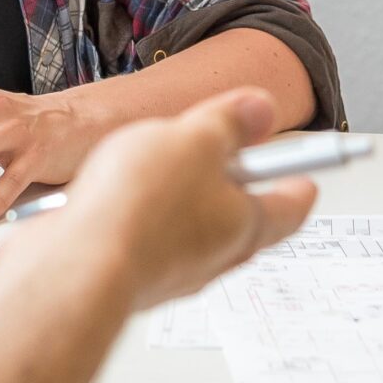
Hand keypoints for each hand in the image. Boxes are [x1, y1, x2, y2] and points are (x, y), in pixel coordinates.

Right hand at [0, 88, 316, 310]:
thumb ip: (229, 123)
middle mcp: (213, 254)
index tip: (307, 172)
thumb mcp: (195, 139)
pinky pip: (141, 237)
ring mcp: (169, 269)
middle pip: (236, 216)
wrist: (75, 269)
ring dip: (176, 196)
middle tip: (224, 152)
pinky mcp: (127, 273)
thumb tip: (260, 110)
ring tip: (151, 162)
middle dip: (231, 183)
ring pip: (186, 227)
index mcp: (245, 223)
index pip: (290, 206)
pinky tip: (110, 191)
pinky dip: (135, 214)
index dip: (299, 182)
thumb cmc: (138, 208)